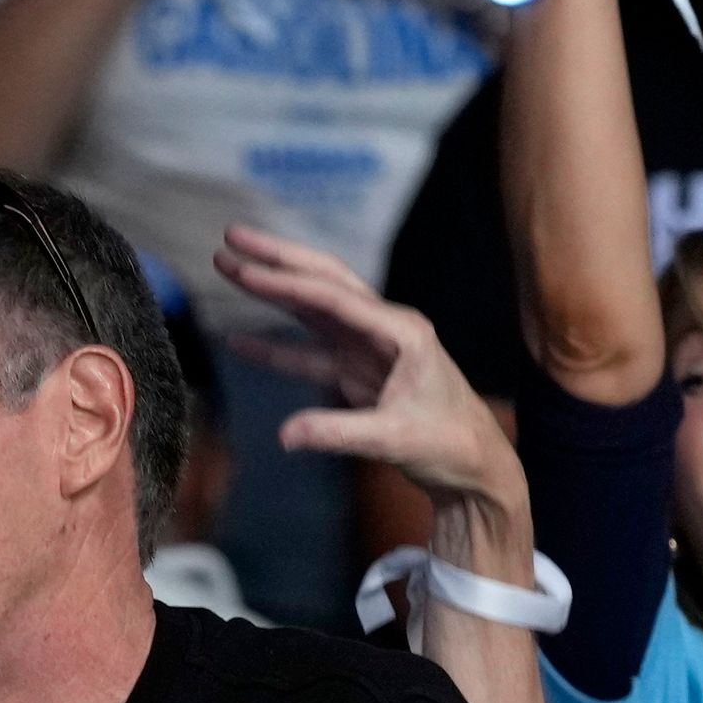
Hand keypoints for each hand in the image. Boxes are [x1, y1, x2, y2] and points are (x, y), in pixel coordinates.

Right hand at [214, 225, 522, 509]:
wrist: (474, 466)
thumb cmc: (449, 444)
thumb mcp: (395, 440)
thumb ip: (338, 433)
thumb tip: (285, 434)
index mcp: (402, 331)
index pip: (334, 297)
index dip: (285, 282)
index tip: (245, 268)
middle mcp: (385, 328)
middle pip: (324, 282)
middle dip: (277, 259)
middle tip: (231, 237)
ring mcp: (369, 348)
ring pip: (313, 310)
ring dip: (272, 292)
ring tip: (228, 268)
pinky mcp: (358, 371)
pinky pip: (309, 353)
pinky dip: (275, 348)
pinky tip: (240, 341)